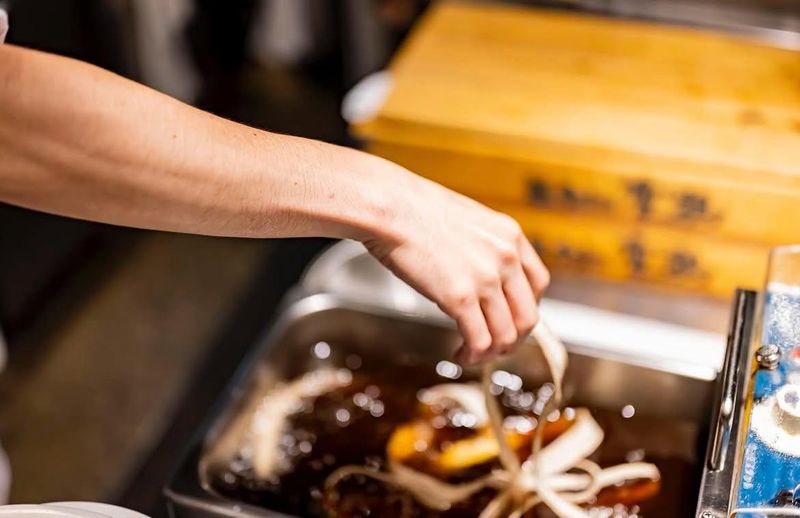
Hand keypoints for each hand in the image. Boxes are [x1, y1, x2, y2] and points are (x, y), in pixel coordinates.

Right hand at [363, 175, 549, 364]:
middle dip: (512, 339)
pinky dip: (473, 355)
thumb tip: (480, 273)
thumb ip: (484, 246)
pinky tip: (459, 354)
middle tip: (495, 347)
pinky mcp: (460, 297)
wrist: (390, 207)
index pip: (538, 284)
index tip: (510, 319)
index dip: (525, 309)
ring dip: (491, 353)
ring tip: (472, 354)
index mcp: (510, 236)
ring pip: (506, 335)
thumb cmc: (414, 209)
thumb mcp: (468, 220)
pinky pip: (480, 340)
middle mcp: (506, 258)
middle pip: (528, 316)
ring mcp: (486, 279)